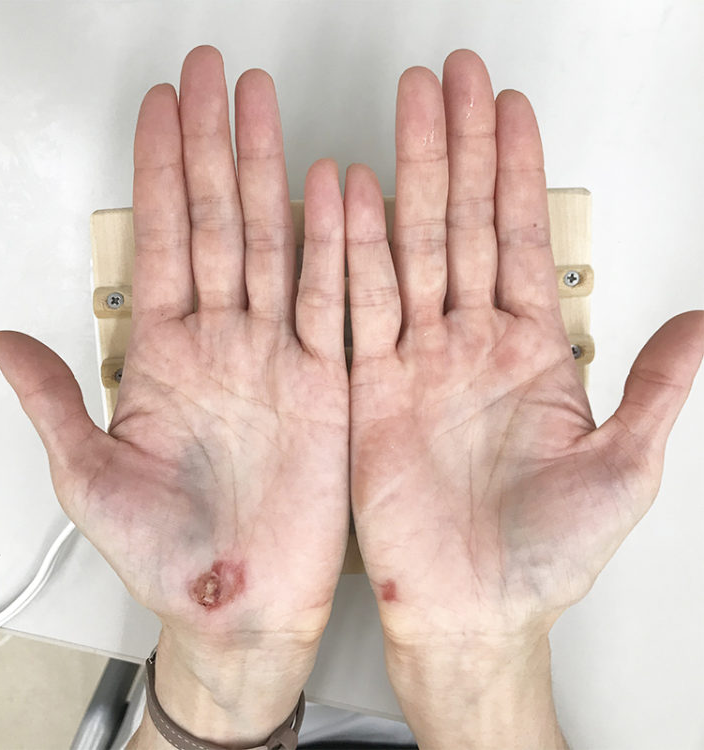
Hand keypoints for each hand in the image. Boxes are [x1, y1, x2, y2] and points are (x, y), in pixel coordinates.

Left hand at [0, 46, 348, 745]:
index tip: (163, 107)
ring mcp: (276, 355)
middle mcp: (223, 343)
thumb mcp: (91, 480)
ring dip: (267, 172)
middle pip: (216, 223)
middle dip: (213, 144)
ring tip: (264, 107)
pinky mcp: (327, 382)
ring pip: (272, 244)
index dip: (159, 171)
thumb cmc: (167, 555)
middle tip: (215, 77)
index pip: (160, 242)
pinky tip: (333, 190)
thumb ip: (56, 403)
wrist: (237, 605)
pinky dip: (335, 244)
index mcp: (164, 358)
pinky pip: (331, 300)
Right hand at [345, 50, 703, 747]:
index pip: (521, 240)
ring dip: (409, 178)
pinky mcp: (369, 389)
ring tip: (404, 114)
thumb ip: (657, 388)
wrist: (473, 611)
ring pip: (411, 249)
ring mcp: (416, 361)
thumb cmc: (546, 557)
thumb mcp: (625, 469)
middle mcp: (469, 346)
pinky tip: (347, 196)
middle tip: (447, 80)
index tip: (506, 108)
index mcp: (531, 355)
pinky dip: (351, 250)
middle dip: (457, 147)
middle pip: (462, 225)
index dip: (515, 171)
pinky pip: (358, 306)